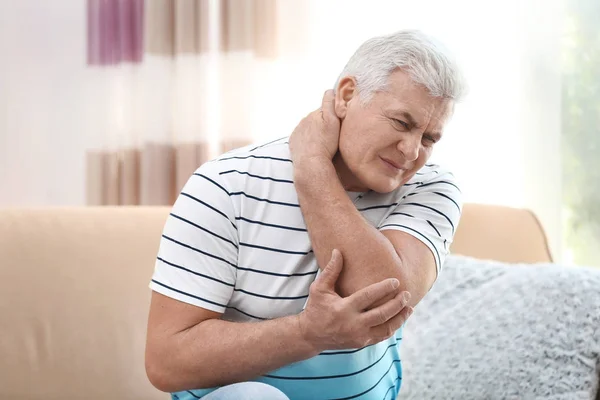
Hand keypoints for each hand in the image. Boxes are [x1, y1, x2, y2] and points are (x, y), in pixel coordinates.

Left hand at [289, 90, 340, 163]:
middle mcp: (304, 120)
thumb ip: (330, 104)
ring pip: (309, 128)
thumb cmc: (325, 144)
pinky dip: (307, 140)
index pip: (325, 110)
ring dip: (315, 132)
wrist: (311, 164)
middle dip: (322, 124)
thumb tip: (329, 90)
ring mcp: (297, 131)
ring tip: (323, 143)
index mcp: (314, 114)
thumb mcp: (332, 121)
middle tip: (331, 135)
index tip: (337, 124)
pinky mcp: (293, 142)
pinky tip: (314, 147)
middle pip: (316, 119)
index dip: (332, 115)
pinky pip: (301, 138)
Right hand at [298, 249, 412, 351]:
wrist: (311, 336)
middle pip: (382, 314)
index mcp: (343, 309)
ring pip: (386, 328)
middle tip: (407, 293)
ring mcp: (358, 336)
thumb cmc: (316, 308)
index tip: (396, 281)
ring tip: (409, 307)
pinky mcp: (361, 343)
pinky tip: (399, 318)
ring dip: (400, 318)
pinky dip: (392, 327)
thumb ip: (330, 270)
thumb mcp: (319, 288)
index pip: (368, 297)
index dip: (383, 288)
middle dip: (397, 304)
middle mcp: (353, 324)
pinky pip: (382, 336)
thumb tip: (338, 251)